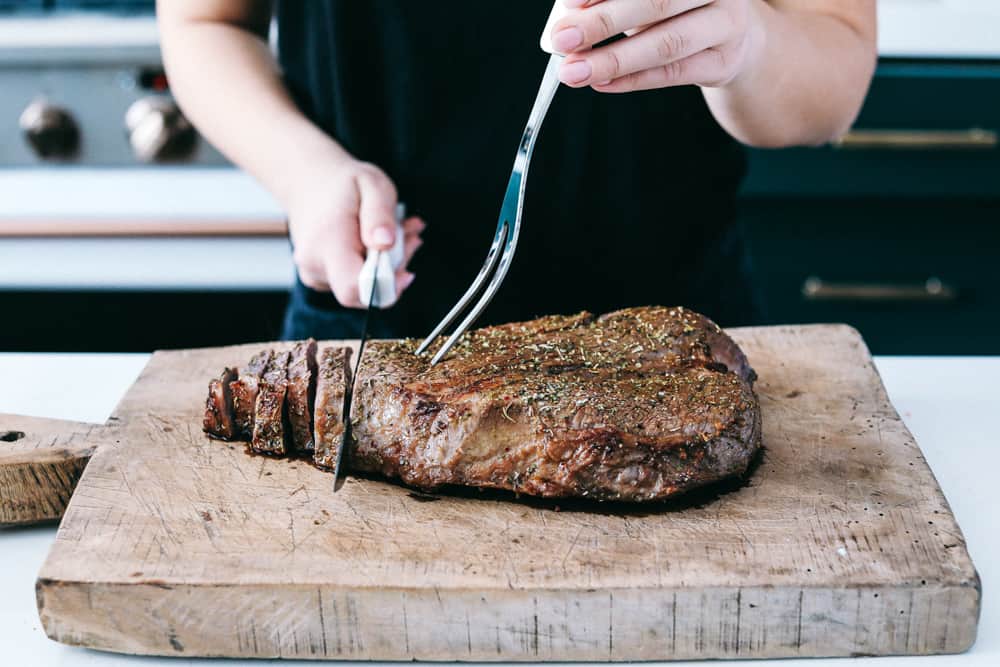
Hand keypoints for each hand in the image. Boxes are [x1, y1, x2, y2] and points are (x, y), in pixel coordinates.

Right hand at [286, 158, 424, 307]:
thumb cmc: (342, 182)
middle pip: (364, 291)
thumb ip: (379, 214)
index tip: (407, 272)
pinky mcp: (319, 277)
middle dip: (394, 268)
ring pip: (362, 287)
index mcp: (327, 242)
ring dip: (388, 263)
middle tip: (410, 233)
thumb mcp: (372, 184)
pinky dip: (373, 264)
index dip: (385, 288)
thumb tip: (385, 244)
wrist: (306, 180)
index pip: (354, 288)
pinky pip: (353, 281)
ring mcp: (314, 274)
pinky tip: (381, 240)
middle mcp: (314, 264)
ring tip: (399, 230)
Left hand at [550, 0, 761, 92]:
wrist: (734, 38)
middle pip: (656, 3)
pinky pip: (673, 74)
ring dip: (614, 60)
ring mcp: (726, 24)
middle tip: (563, 38)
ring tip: (574, 71)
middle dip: (603, 22)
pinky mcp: (724, 62)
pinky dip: (633, 80)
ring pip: (666, 44)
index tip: (568, 2)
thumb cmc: (679, 7)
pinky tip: (601, 83)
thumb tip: (568, 13)